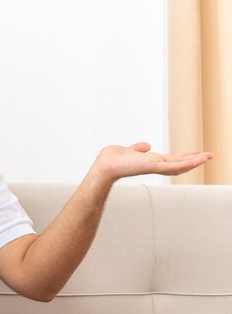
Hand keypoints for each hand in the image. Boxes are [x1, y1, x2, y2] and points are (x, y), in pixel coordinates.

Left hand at [93, 142, 213, 182]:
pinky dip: (186, 163)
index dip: (185, 157)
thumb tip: (146, 146)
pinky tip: (197, 160)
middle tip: (209, 156)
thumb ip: (138, 148)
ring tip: (208, 157)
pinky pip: (173, 165)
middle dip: (194, 160)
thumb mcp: (130, 150)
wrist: (105, 165)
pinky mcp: (153, 166)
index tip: (196, 154)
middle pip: (179, 163)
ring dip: (194, 161)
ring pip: (179, 165)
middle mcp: (154, 165)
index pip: (172, 159)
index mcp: (150, 161)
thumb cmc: (113, 160)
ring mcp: (155, 167)